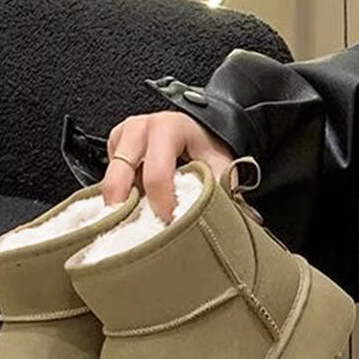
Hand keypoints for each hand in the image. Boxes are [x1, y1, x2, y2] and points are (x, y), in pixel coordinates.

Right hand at [101, 112, 233, 219]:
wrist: (199, 128)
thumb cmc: (207, 147)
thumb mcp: (220, 164)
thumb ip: (227, 191)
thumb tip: (249, 222)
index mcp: (168, 127)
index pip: (156, 174)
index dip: (162, 205)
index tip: (170, 224)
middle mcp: (141, 127)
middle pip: (120, 175)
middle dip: (127, 208)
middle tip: (138, 231)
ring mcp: (124, 135)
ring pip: (109, 176)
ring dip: (120, 202)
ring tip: (133, 221)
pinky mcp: (115, 145)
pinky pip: (108, 175)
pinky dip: (119, 194)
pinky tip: (132, 206)